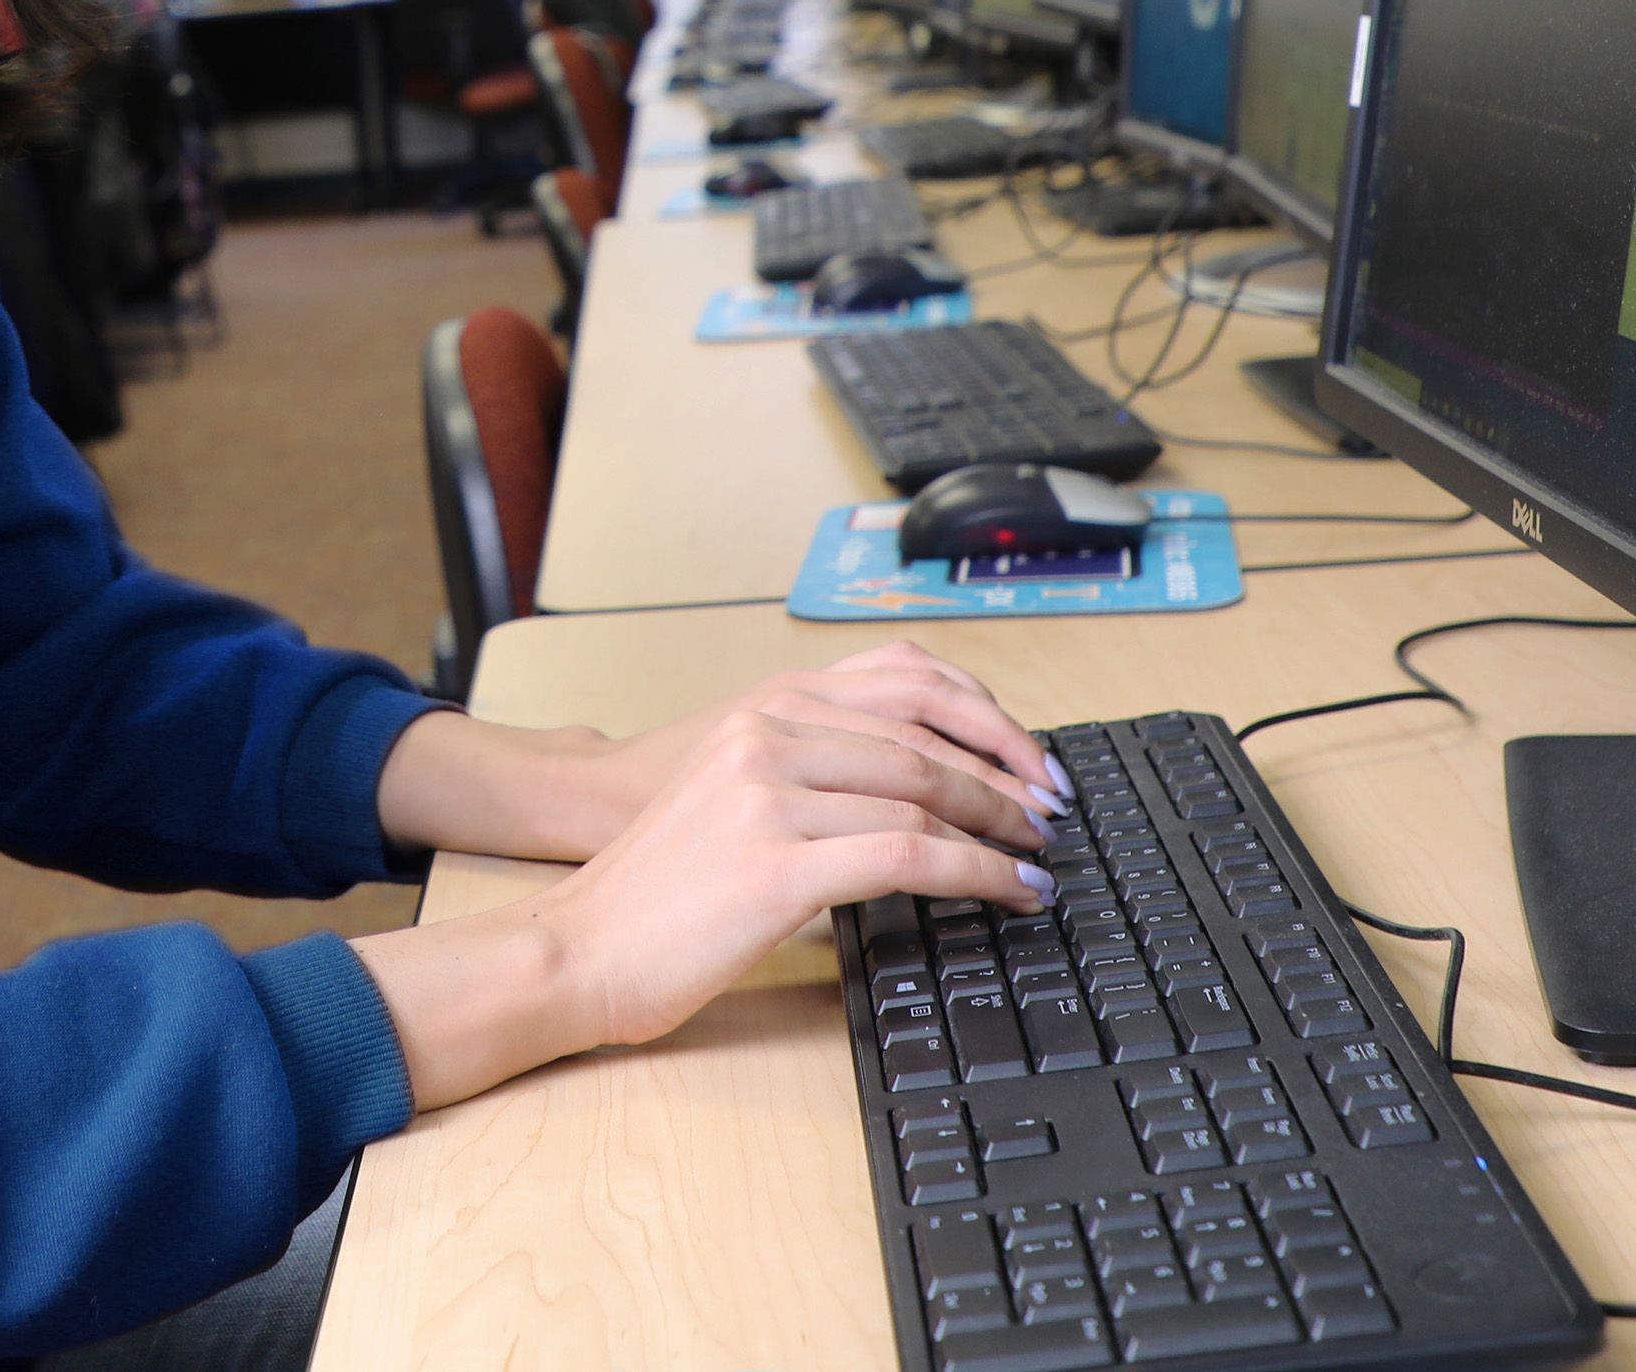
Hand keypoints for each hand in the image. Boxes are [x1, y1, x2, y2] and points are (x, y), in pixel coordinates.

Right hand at [375, 640, 1058, 862]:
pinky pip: (910, 853)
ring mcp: (771, 795)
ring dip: (1001, 828)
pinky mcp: (779, 864)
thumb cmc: (656, 887)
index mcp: (762, 708)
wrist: (582, 945)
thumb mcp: (733, 793)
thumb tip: (918, 789)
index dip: (986, 724)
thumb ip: (811, 769)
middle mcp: (768, 734)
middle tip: (1053, 812)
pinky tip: (1009, 889)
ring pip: (925, 793)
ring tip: (1038, 856)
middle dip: (1007, 778)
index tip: (1031, 761)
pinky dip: (977, 871)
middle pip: (926, 740)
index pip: (906, 688)